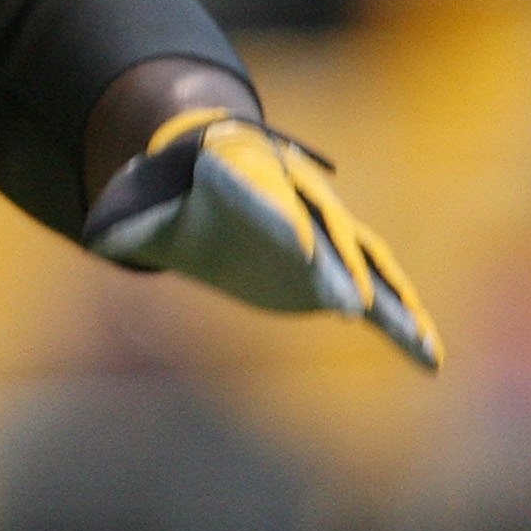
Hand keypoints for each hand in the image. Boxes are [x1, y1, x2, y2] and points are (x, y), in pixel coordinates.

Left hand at [85, 106, 442, 373]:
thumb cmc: (177, 192)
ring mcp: (327, 231)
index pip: (267, 198)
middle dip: (339, 265)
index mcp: (249, 173)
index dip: (282, 222)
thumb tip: (101, 237)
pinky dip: (404, 321)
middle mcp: (300, 197)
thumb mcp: (148, 204)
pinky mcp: (340, 268)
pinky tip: (429, 358)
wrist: (220, 171)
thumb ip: (129, 220)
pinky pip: (380, 294)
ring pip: (367, 261)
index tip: (301, 253)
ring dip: (390, 297)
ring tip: (416, 338)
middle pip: (326, 231)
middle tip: (353, 304)